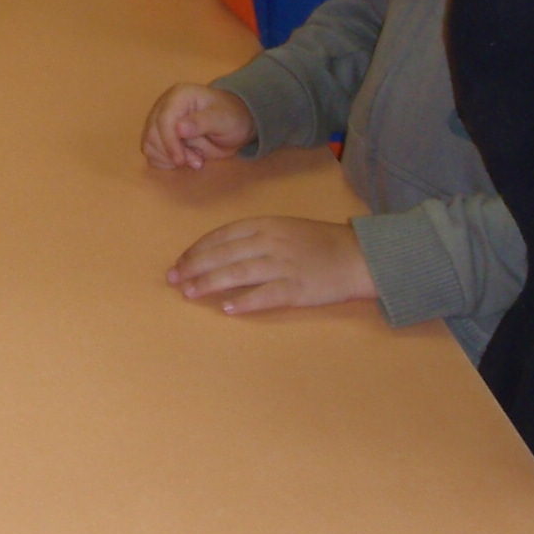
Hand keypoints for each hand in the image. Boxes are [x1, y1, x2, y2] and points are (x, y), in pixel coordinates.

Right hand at [142, 82, 256, 169]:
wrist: (234, 123)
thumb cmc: (231, 117)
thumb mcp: (223, 119)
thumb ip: (202, 122)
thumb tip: (178, 129)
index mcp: (179, 96)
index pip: (163, 120)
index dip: (169, 142)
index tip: (180, 161)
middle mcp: (164, 106)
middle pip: (152, 134)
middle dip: (172, 153)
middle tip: (197, 161)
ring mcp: (159, 121)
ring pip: (149, 145)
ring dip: (169, 159)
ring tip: (194, 159)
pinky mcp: (159, 136)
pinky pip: (151, 152)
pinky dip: (165, 161)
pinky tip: (183, 159)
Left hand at [168, 216, 378, 313]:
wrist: (359, 257)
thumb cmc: (319, 243)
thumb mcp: (284, 229)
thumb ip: (253, 237)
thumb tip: (217, 253)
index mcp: (266, 224)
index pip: (222, 236)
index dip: (197, 249)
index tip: (179, 262)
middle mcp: (272, 242)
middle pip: (224, 254)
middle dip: (195, 266)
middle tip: (174, 279)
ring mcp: (285, 265)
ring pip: (239, 273)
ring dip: (210, 283)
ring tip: (190, 292)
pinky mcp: (298, 288)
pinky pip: (267, 295)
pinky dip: (245, 301)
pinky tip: (227, 308)